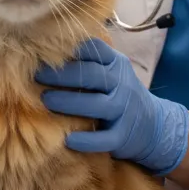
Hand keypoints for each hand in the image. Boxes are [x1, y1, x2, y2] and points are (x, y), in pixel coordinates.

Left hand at [36, 38, 188, 175]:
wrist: (152, 125)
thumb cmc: (119, 94)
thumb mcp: (111, 71)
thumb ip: (87, 61)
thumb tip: (45, 48)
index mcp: (116, 64)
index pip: (94, 50)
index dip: (69, 50)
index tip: (43, 50)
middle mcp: (122, 84)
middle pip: (92, 75)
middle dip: (62, 75)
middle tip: (36, 76)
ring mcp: (125, 110)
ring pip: (96, 104)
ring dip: (69, 102)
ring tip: (46, 100)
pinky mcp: (123, 135)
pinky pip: (104, 138)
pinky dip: (86, 140)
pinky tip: (68, 139)